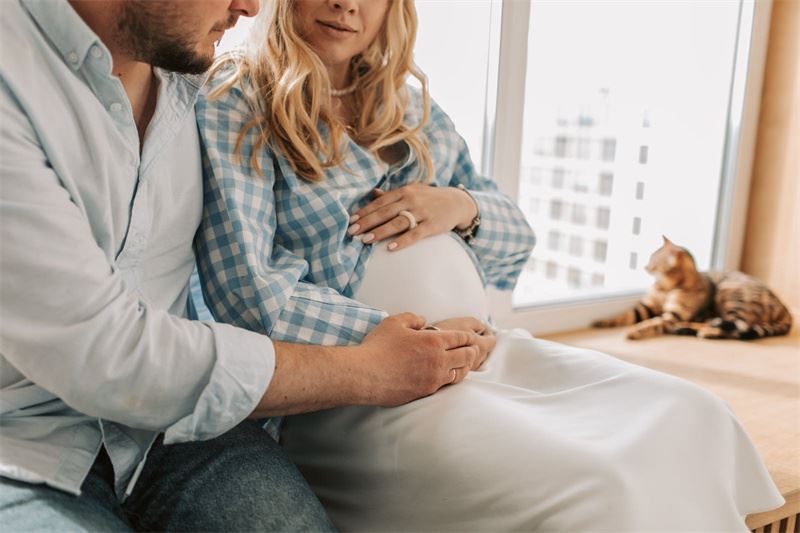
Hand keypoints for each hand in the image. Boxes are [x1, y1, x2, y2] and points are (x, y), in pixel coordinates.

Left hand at [347, 184, 477, 250]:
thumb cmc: (430, 198)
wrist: (457, 201)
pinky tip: (391, 247)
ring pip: (397, 222)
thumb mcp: (412, 191)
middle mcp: (411, 200)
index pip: (380, 202)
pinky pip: (415, 234)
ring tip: (366, 240)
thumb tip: (372, 194)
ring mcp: (422, 212)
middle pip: (385, 212)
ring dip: (380, 231)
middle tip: (352, 232)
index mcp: (404, 191)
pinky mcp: (432, 225)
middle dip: (367, 222)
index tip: (351, 220)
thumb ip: (392, 194)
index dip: (365, 211)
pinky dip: (403, 241)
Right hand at [354, 313, 484, 405]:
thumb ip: (412, 318)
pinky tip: (446, 376)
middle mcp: (439, 361)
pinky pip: (445, 385)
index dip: (467, 336)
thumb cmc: (378, 347)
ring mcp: (434, 378)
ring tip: (463, 364)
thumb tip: (423, 322)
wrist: (365, 375)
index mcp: (434, 341)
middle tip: (473, 349)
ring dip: (463, 367)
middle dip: (471, 351)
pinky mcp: (426, 392)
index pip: (461, 337)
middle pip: (466, 356)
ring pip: (459, 373)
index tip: (469, 336)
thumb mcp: (394, 322)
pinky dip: (449, 378)